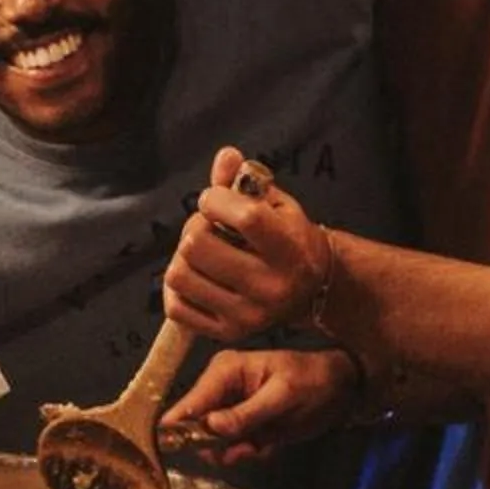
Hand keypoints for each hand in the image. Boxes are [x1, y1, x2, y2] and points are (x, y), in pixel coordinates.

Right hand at [160, 346, 357, 465]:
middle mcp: (220, 390)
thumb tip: (211, 426)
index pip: (190, 402)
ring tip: (261, 444)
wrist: (340, 391)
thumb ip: (247, 412)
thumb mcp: (284, 394)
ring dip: (237, 452)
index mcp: (224, 371)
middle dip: (218, 446)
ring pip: (214, 444)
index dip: (180, 428)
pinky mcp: (242, 428)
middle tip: (246, 448)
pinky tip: (269, 444)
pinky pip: (233, 451)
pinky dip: (250, 454)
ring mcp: (230, 411)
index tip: (180, 450)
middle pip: (196, 427)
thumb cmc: (314, 380)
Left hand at [164, 143, 328, 339]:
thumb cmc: (290, 239)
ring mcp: (247, 315)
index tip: (214, 199)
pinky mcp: (227, 332)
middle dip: (195, 227)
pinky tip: (197, 276)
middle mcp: (270, 287)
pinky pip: (175, 306)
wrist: (313, 290)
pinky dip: (178, 287)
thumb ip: (247, 182)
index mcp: (289, 250)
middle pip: (196, 245)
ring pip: (179, 275)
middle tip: (208, 227)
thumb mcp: (278, 205)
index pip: (243, 217)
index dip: (215, 199)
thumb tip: (225, 155)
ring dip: (183, 257)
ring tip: (202, 252)